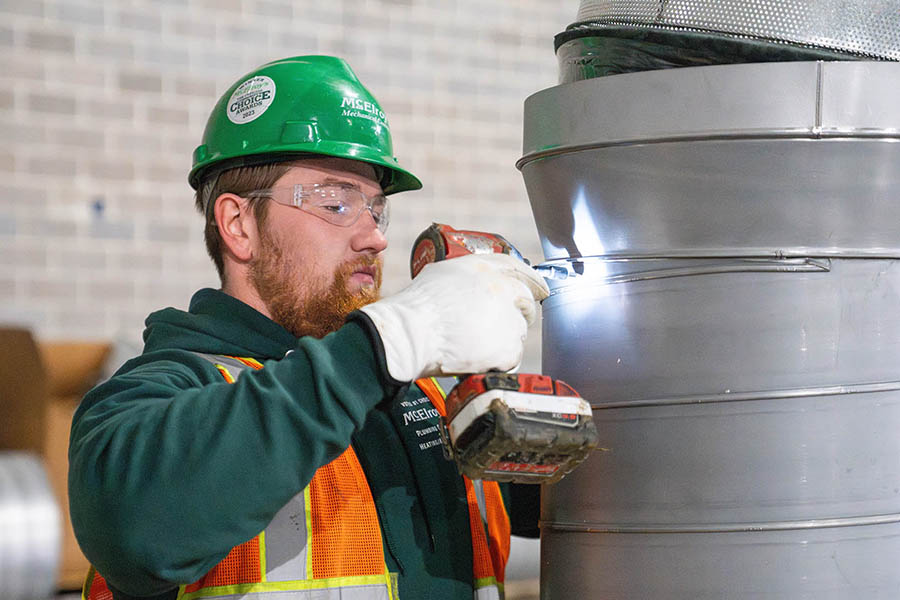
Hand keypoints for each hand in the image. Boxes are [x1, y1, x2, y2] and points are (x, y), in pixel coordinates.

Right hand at [359, 253, 549, 381]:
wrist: (410, 335)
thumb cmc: (415, 308)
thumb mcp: (440, 275)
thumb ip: (466, 277)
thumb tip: (473, 286)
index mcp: (484, 268)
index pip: (518, 268)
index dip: (531, 279)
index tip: (540, 288)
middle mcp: (502, 289)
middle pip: (526, 300)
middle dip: (520, 312)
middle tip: (504, 325)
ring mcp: (507, 319)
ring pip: (519, 330)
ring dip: (504, 338)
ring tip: (476, 344)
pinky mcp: (508, 348)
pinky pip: (512, 356)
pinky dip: (498, 361)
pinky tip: (477, 358)